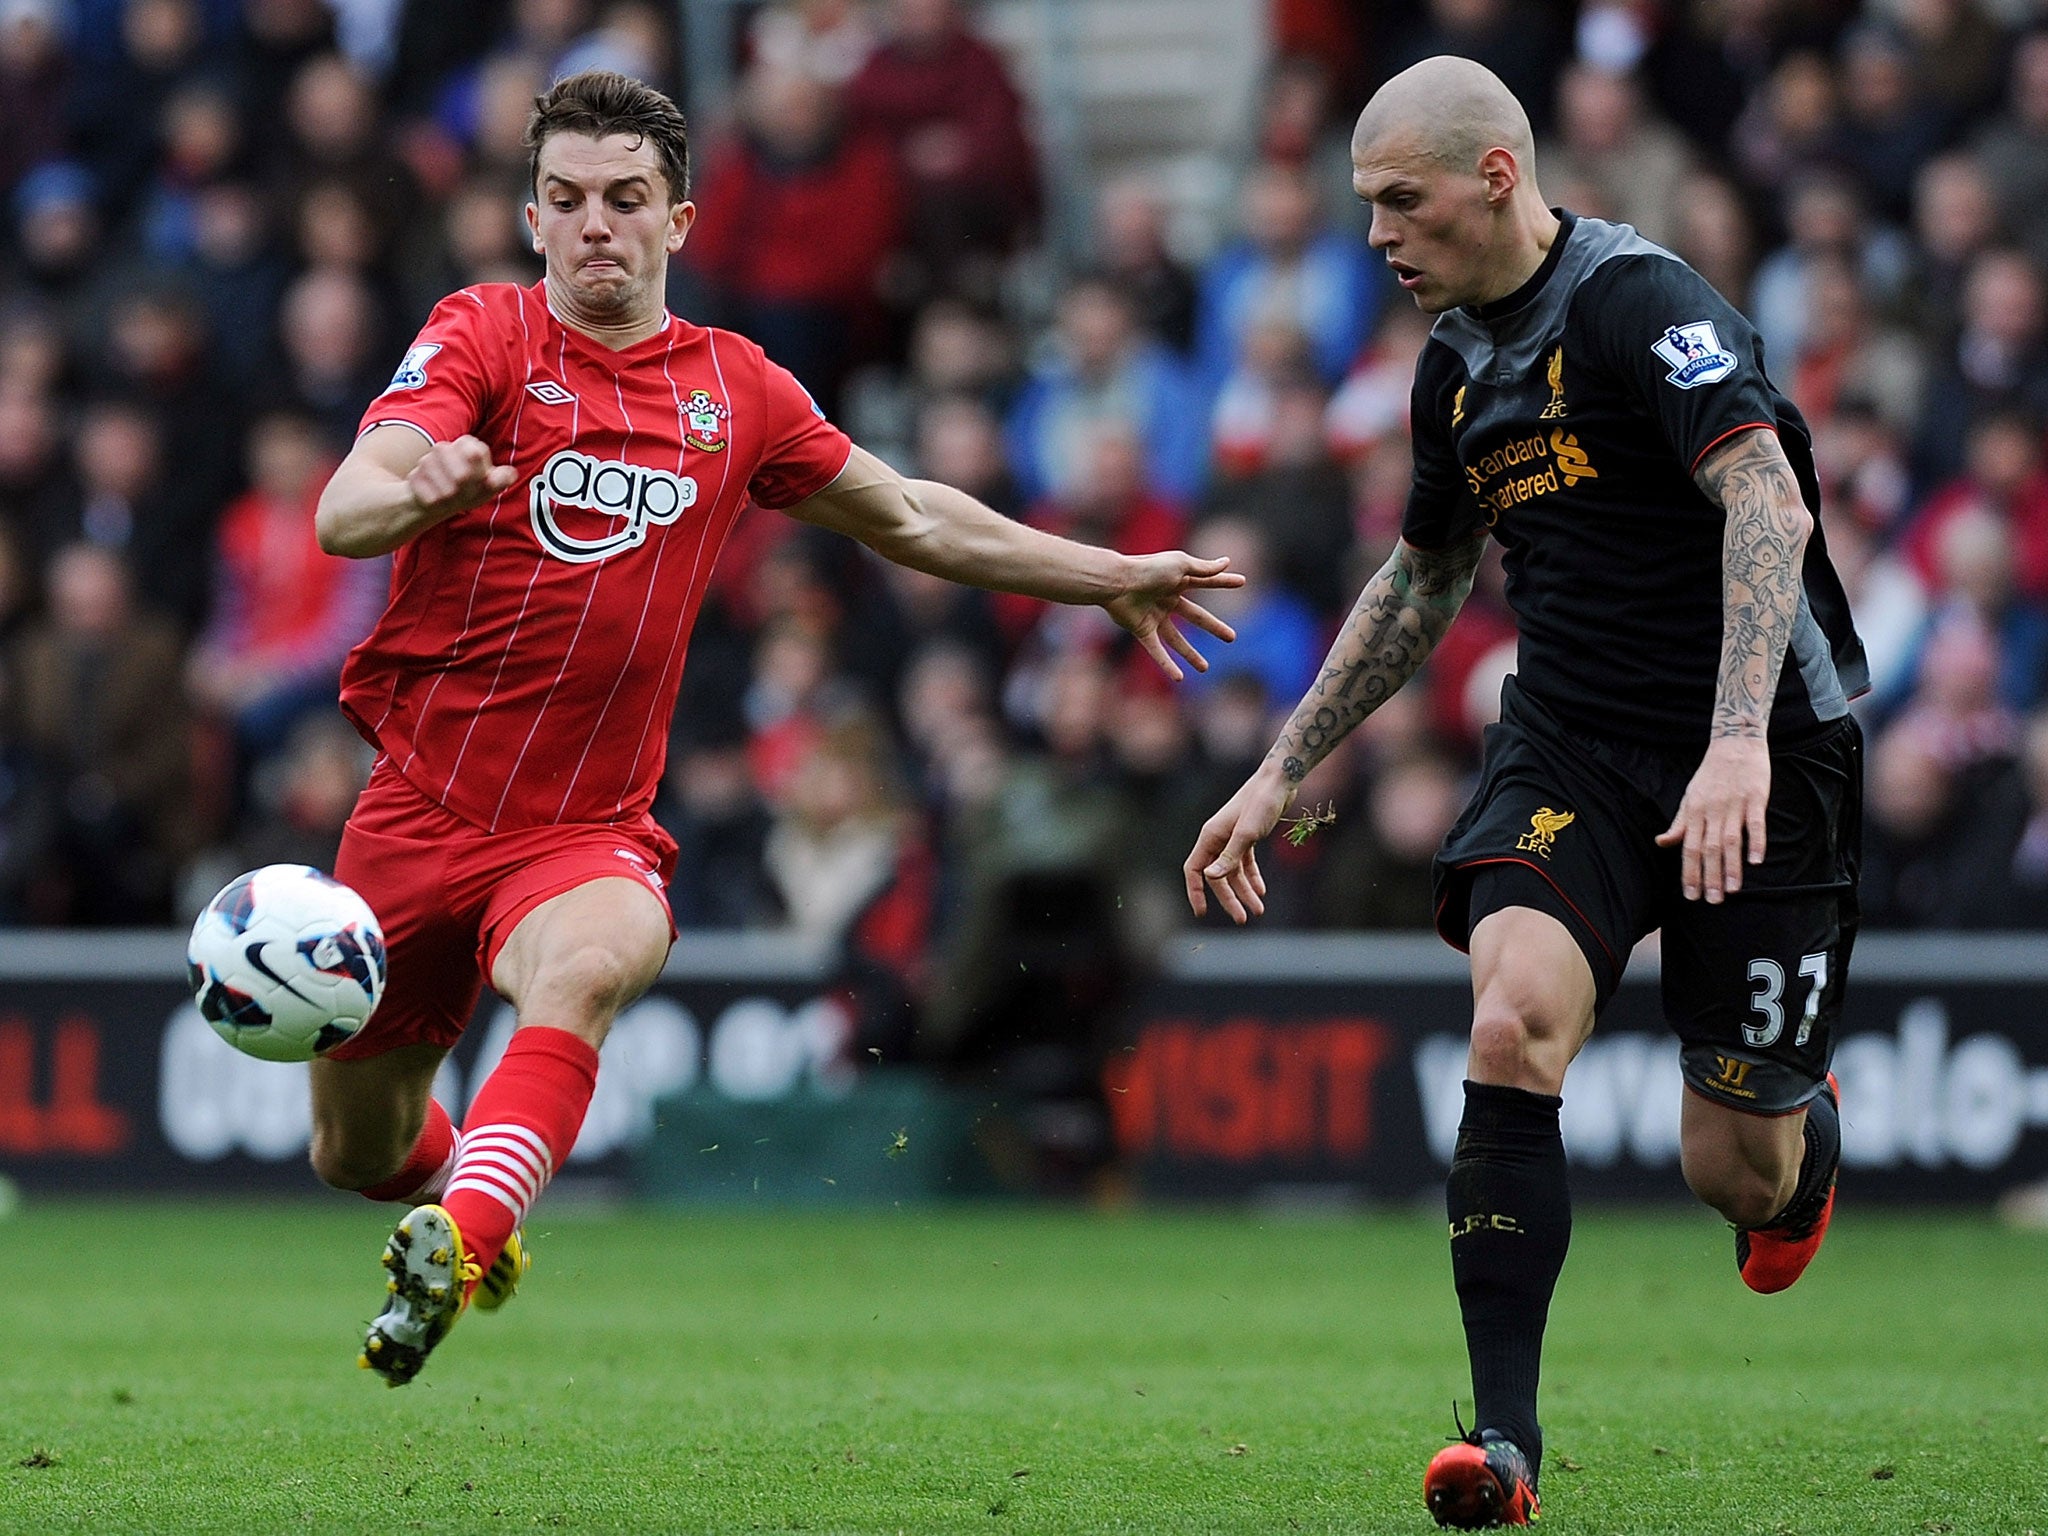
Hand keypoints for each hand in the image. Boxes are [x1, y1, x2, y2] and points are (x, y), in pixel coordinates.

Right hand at [406, 434, 517, 518]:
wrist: (439, 499)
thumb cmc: (470, 489)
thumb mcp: (488, 485)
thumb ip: (500, 479)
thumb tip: (510, 474)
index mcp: (469, 445)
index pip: (477, 454)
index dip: (481, 473)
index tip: (484, 481)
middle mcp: (446, 448)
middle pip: (461, 474)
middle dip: (467, 490)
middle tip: (466, 495)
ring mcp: (427, 460)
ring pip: (444, 484)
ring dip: (448, 496)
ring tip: (452, 499)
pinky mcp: (414, 475)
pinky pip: (425, 490)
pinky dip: (432, 499)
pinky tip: (436, 501)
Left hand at [1102, 552, 1243, 680]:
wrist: (1118, 583)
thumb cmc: (1148, 569)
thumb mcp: (1180, 565)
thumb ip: (1204, 568)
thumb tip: (1227, 563)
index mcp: (1177, 581)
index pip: (1207, 582)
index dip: (1224, 582)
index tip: (1242, 582)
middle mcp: (1167, 599)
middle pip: (1196, 616)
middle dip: (1214, 627)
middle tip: (1232, 638)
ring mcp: (1154, 616)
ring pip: (1176, 640)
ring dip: (1190, 655)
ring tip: (1205, 669)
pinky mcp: (1141, 630)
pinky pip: (1156, 651)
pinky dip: (1167, 665)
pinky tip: (1180, 678)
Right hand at [1184, 763, 1292, 922]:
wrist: (1280, 781)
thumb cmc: (1261, 802)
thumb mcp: (1247, 832)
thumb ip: (1229, 857)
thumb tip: (1210, 878)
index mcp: (1210, 837)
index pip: (1194, 870)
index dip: (1195, 892)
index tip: (1202, 913)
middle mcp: (1217, 839)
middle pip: (1217, 877)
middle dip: (1229, 899)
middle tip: (1242, 919)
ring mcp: (1232, 838)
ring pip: (1234, 873)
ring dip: (1245, 892)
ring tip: (1258, 910)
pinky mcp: (1247, 837)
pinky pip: (1246, 864)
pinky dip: (1253, 878)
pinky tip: (1261, 891)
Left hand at [1656, 736, 1770, 902]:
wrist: (1734, 743)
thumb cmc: (1710, 775)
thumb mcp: (1689, 797)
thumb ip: (1679, 823)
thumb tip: (1662, 843)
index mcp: (1694, 812)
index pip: (1688, 848)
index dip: (1689, 873)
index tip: (1692, 896)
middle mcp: (1712, 810)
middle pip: (1708, 849)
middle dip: (1710, 876)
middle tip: (1713, 901)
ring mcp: (1734, 804)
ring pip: (1731, 840)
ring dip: (1731, 866)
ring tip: (1732, 890)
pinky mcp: (1755, 798)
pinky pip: (1755, 823)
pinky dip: (1756, 842)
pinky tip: (1756, 861)